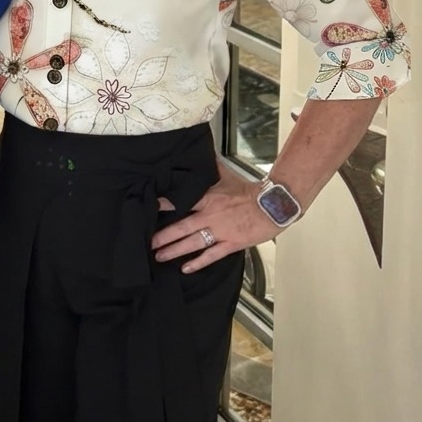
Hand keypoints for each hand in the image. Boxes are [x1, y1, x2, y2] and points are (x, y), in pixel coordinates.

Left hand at [151, 160, 280, 272]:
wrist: (272, 205)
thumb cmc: (250, 191)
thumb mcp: (227, 176)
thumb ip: (212, 167)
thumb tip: (202, 153)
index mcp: (208, 198)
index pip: (181, 201)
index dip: (164, 205)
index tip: (148, 209)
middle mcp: (210, 216)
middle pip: (182, 227)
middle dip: (163, 235)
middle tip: (148, 241)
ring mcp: (220, 232)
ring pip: (192, 243)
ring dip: (175, 250)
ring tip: (160, 256)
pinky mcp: (231, 244)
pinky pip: (211, 255)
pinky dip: (198, 262)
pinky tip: (186, 268)